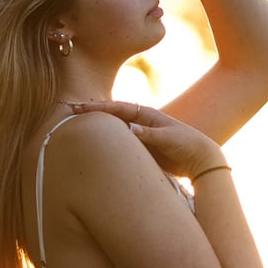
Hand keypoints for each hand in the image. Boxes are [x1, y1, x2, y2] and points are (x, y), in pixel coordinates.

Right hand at [69, 100, 226, 178]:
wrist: (201, 160)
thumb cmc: (188, 145)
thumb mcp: (169, 138)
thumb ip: (150, 134)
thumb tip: (129, 129)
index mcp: (146, 115)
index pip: (116, 108)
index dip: (97, 108)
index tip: (78, 108)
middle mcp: (139, 123)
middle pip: (110, 115)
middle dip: (89, 112)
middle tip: (66, 109)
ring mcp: (138, 135)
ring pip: (112, 130)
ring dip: (94, 127)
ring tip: (72, 125)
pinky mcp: (140, 149)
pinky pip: (118, 144)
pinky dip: (105, 142)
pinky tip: (92, 145)